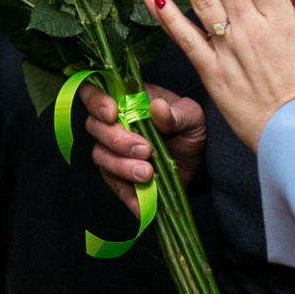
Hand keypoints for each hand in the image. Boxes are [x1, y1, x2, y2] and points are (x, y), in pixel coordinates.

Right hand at [82, 82, 205, 216]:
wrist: (200, 164)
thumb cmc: (191, 131)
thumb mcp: (191, 117)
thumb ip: (174, 114)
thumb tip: (157, 108)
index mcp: (128, 100)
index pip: (95, 93)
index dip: (95, 101)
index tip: (112, 114)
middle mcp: (114, 123)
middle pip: (95, 127)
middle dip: (117, 140)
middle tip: (145, 150)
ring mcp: (113, 151)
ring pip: (101, 156)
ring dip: (122, 166)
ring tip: (148, 173)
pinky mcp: (119, 177)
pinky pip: (114, 185)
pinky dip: (127, 194)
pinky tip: (141, 200)